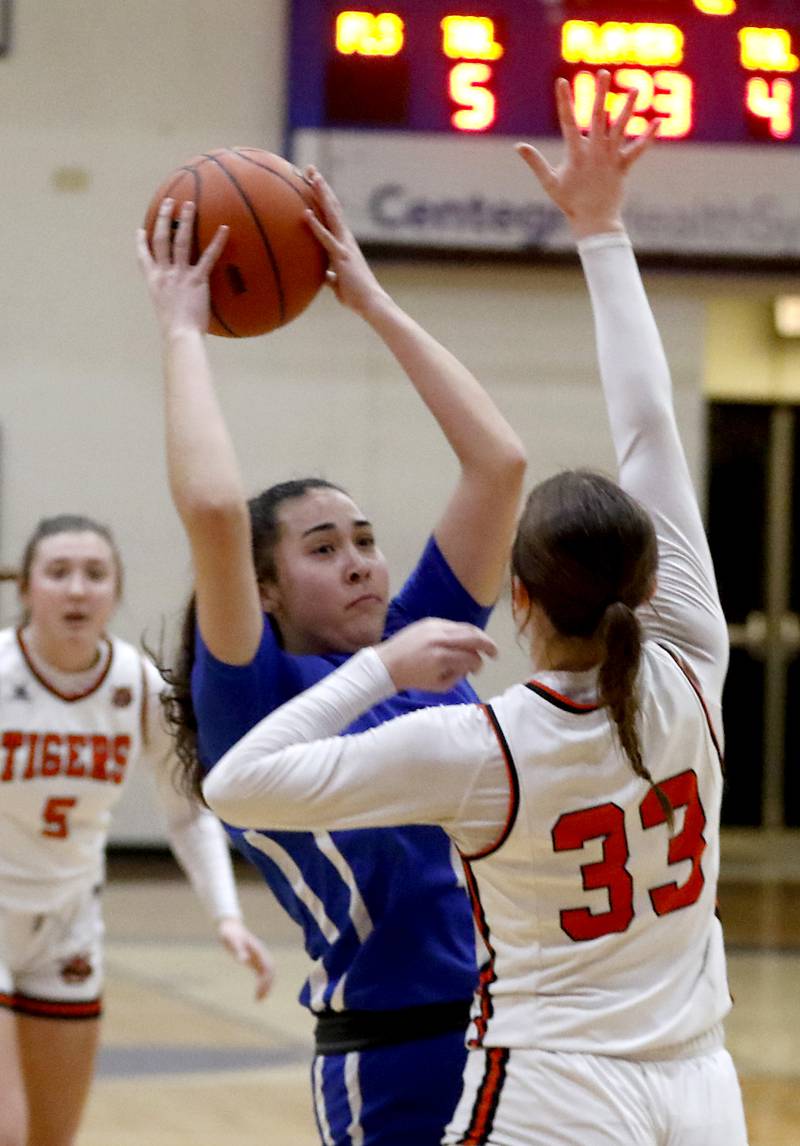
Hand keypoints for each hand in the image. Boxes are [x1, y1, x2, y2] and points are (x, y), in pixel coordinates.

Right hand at [136, 199, 227, 338]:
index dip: (141, 242)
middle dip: (164, 219)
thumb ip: (172, 300)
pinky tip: (225, 228)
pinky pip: (208, 257)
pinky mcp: (197, 280)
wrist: (180, 335)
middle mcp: (164, 274)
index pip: (144, 257)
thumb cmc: (176, 331)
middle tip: (168, 202)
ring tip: (189, 204)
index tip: (140, 230)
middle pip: (161, 239)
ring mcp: (180, 275)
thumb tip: (182, 303)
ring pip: (181, 241)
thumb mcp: (167, 312)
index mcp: (154, 282)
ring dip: (185, 221)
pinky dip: (217, 242)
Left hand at [217, 916, 275, 1001]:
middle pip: (271, 971)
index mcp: (258, 950)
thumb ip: (238, 949)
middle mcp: (262, 953)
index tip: (258, 992)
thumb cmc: (230, 934)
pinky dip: (262, 983)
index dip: (265, 980)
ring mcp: (259, 956)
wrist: (230, 927)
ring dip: (267, 986)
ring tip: (259, 999)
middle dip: (268, 985)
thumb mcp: (232, 941)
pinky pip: (263, 973)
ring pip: (269, 973)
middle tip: (259, 999)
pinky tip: (257, 992)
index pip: (267, 967)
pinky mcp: (255, 960)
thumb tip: (243, 960)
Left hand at [302, 167, 389, 317]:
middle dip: (321, 187)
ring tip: (312, 177)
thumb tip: (325, 276)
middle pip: (332, 207)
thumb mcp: (339, 284)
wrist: (371, 303)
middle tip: (311, 169)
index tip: (314, 181)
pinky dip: (316, 226)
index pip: (332, 215)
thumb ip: (331, 276)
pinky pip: (326, 239)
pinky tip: (306, 214)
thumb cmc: (356, 296)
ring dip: (321, 195)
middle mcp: (346, 238)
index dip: (323, 197)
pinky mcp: (341, 256)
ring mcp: (344, 245)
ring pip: (331, 215)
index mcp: (344, 242)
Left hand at [377, 618, 496, 692]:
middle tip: (495, 653)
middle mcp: (440, 639)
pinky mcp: (430, 621)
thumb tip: (470, 665)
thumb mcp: (439, 686)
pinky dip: (462, 632)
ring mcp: (435, 627)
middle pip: (474, 637)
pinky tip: (464, 639)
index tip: (476, 671)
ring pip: (465, 627)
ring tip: (484, 644)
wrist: (387, 663)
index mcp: (442, 658)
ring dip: (478, 636)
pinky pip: (453, 624)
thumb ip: (458, 676)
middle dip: (488, 645)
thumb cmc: (413, 678)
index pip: (471, 658)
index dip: (478, 665)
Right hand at [515, 71, 658, 239]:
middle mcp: (594, 152)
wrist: (593, 221)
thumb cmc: (570, 203)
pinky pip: (637, 149)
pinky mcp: (623, 166)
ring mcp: (610, 158)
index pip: (567, 122)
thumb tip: (519, 147)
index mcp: (575, 154)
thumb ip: (535, 162)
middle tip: (603, 73)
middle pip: (597, 117)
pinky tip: (657, 121)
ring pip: (620, 128)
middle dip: (600, 94)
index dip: (564, 101)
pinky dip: (648, 137)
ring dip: (627, 107)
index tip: (561, 82)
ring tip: (635, 89)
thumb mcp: (550, 182)